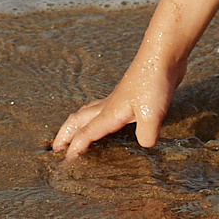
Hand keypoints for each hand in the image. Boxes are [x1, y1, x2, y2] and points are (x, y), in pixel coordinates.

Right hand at [51, 60, 184, 158]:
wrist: (162, 55)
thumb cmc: (153, 82)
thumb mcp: (152, 114)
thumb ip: (146, 135)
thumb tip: (144, 145)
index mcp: (109, 113)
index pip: (85, 134)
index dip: (74, 149)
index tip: (65, 164)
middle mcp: (108, 106)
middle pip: (77, 120)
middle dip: (64, 135)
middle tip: (56, 148)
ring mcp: (117, 99)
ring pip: (88, 112)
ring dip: (76, 124)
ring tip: (72, 134)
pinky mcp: (129, 95)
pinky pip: (103, 109)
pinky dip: (94, 117)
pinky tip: (106, 119)